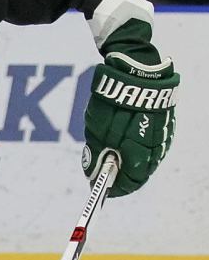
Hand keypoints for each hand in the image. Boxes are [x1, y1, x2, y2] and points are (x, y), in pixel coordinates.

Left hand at [83, 51, 177, 196]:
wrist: (136, 71)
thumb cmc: (114, 104)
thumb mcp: (97, 134)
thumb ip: (96, 158)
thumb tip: (93, 177)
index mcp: (140, 155)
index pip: (130, 184)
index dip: (114, 188)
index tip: (100, 188)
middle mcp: (157, 148)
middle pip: (139, 173)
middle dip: (121, 173)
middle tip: (103, 169)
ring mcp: (164, 135)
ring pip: (147, 157)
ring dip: (129, 158)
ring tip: (111, 149)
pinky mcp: (166, 122)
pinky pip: (152, 142)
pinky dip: (138, 145)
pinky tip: (125, 137)